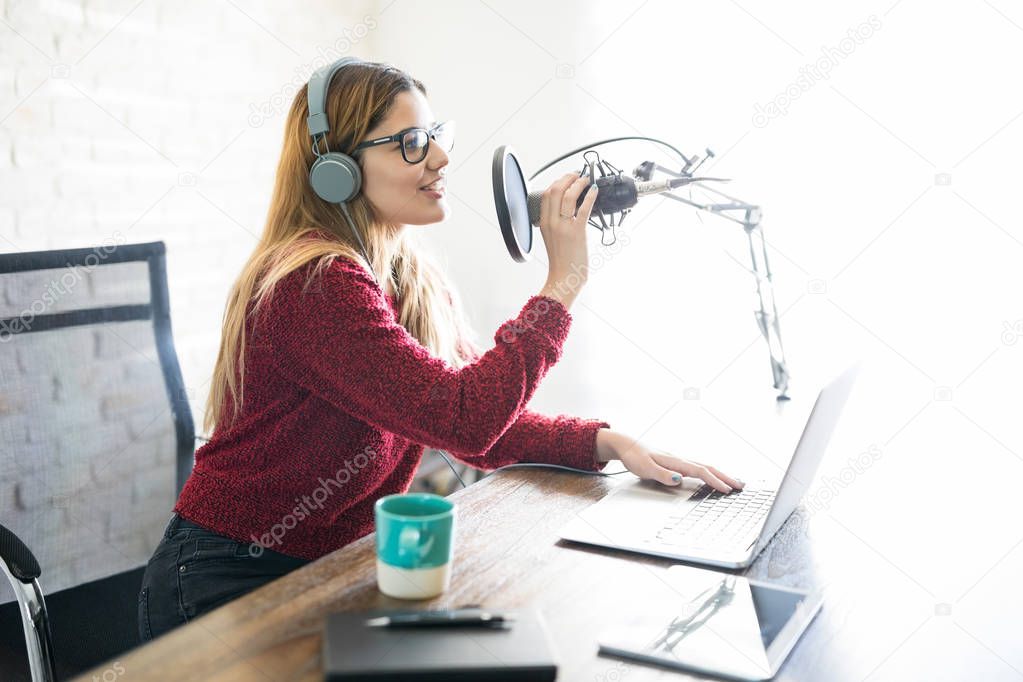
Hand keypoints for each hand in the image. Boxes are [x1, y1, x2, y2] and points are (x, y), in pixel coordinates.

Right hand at [537, 172, 598, 308]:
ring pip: (568, 195)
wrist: (564, 277)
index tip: (567, 179)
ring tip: (586, 180)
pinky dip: (590, 196)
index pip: (546, 194)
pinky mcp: (576, 232)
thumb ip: (556, 222)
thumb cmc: (561, 260)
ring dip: (578, 183)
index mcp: (543, 223)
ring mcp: (563, 227)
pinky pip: (583, 208)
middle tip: (577, 176)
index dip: (557, 182)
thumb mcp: (552, 237)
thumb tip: (569, 208)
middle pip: (555, 189)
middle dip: (568, 178)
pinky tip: (594, 190)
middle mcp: (551, 222)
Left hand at [595, 429, 744, 492]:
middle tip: (742, 486)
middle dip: (725, 477)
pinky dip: (710, 473)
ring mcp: (680, 460)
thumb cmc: (635, 457)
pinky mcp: (677, 463)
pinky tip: (714, 477)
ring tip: (734, 482)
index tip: (727, 490)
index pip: (701, 471)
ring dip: (720, 474)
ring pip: (706, 466)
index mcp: (676, 461)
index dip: (715, 481)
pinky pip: (699, 467)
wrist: (627, 445)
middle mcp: (681, 460)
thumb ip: (662, 474)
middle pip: (709, 467)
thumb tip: (679, 479)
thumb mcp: (645, 468)